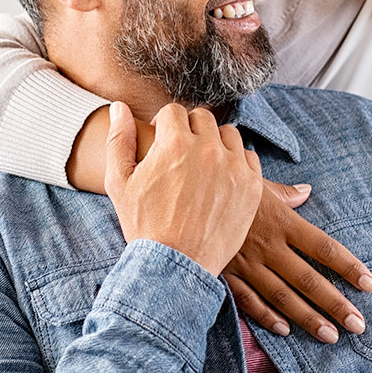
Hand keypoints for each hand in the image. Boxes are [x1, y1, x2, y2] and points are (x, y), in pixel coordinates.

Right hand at [105, 102, 262, 276]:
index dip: (164, 125)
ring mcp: (233, 167)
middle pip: (202, 118)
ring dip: (215, 143)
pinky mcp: (252, 186)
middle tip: (182, 154)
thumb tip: (119, 107)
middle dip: (189, 130)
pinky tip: (221, 179)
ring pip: (228, 134)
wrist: (175, 265)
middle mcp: (207, 149)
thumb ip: (119, 139)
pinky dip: (236, 162)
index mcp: (174, 143)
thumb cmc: (143, 224)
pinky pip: (248, 157)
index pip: (174, 111)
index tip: (163, 142)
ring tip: (203, 165)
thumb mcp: (119, 182)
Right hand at [223, 182, 371, 343]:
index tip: (369, 284)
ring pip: (282, 296)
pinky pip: (248, 300)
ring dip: (308, 318)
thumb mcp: (256, 181)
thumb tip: (307, 191)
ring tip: (331, 336)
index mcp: (281, 220)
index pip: (323, 247)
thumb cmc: (223, 183)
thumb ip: (285, 192)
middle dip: (336, 303)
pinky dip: (266, 317)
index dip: (348, 266)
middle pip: (308, 279)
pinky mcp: (226, 273)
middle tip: (358, 324)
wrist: (182, 192)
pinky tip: (285, 330)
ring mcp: (246, 262)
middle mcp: (268, 245)